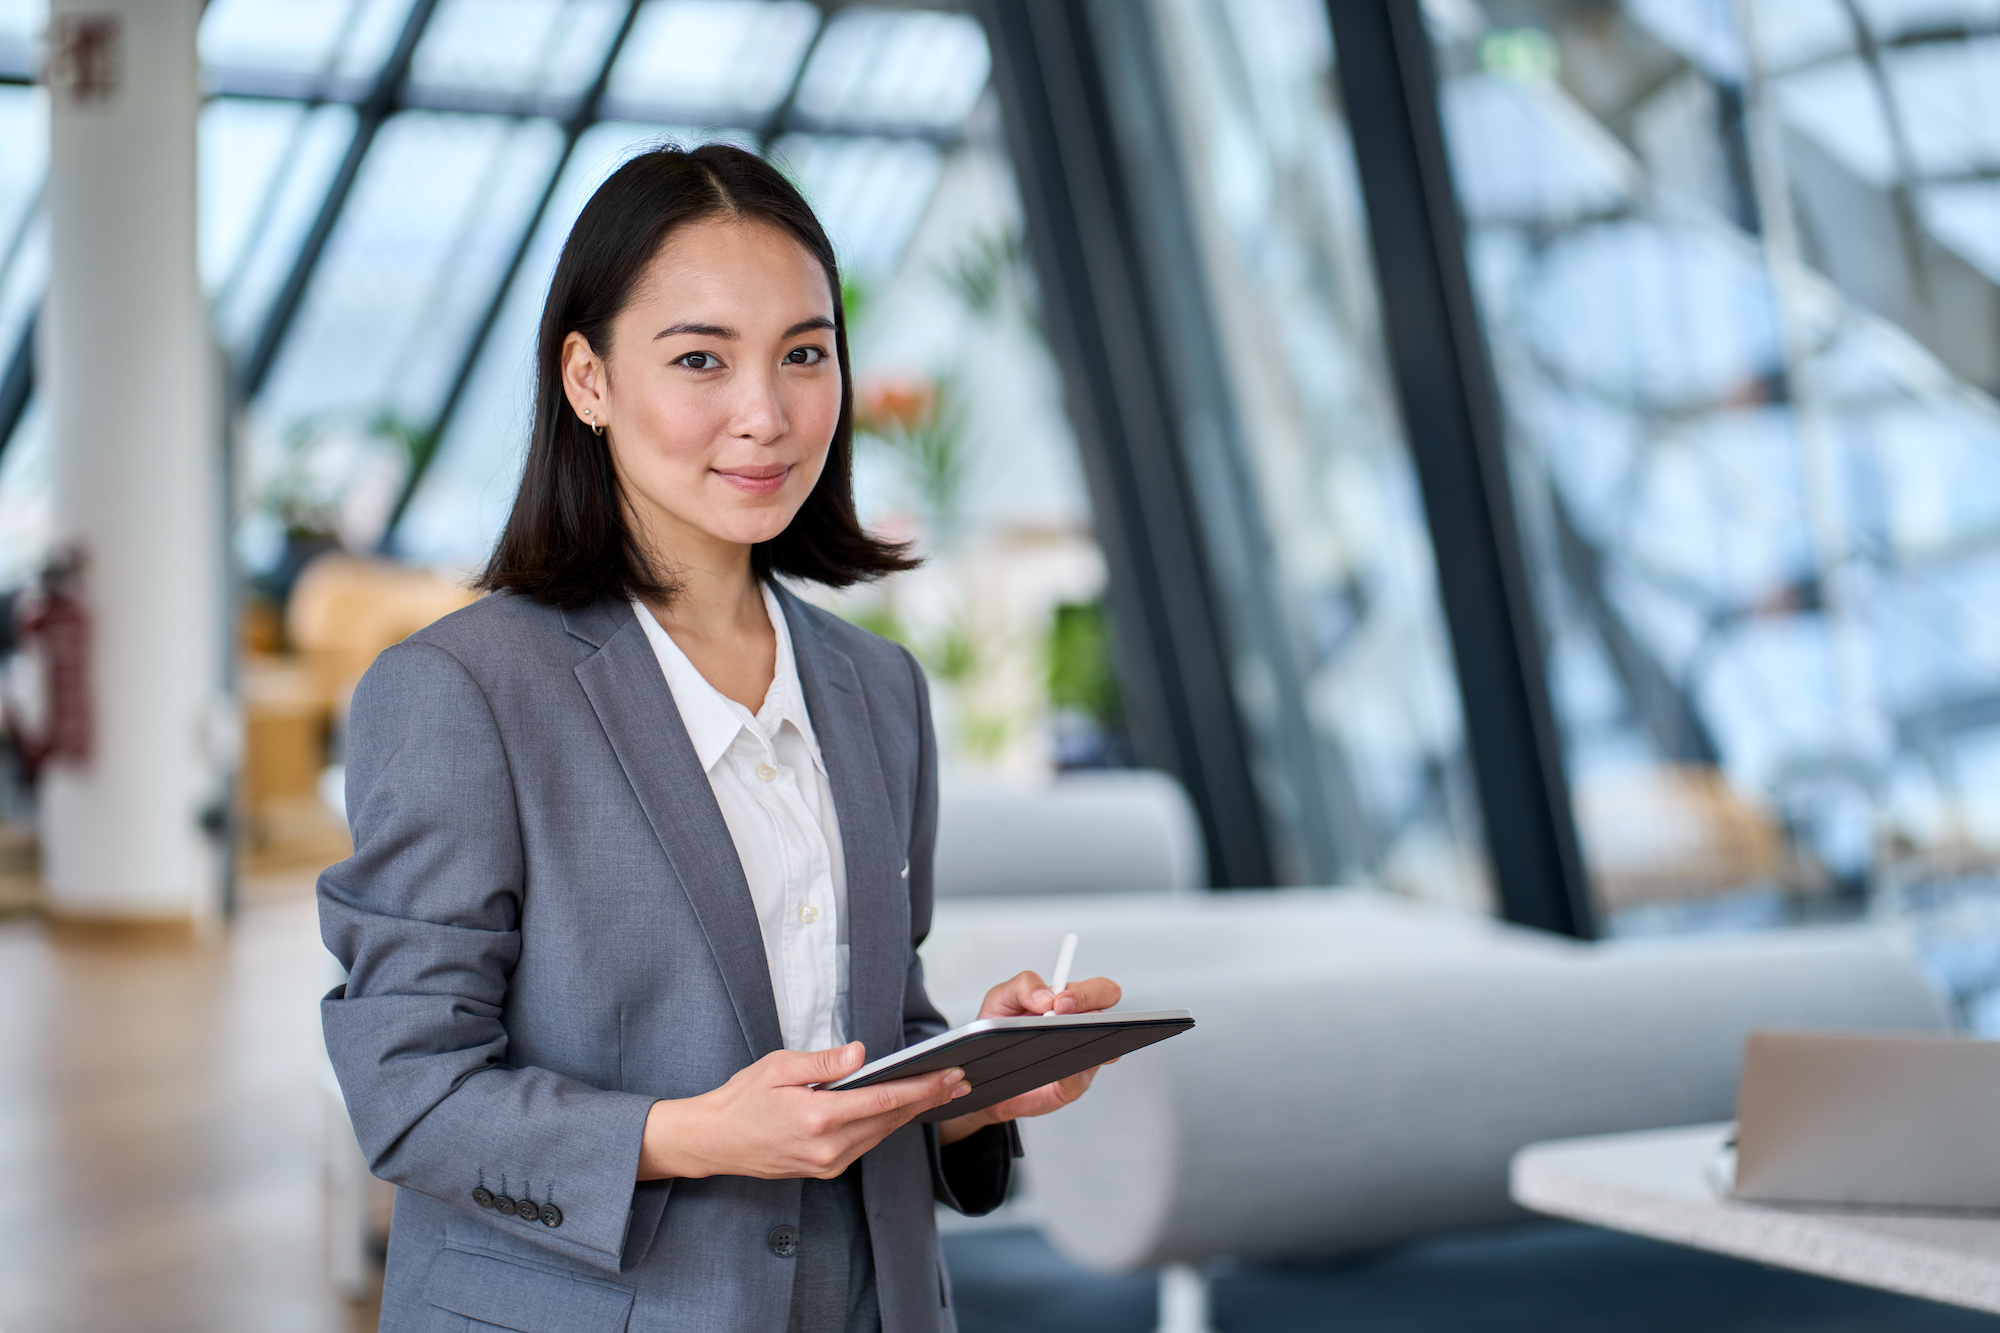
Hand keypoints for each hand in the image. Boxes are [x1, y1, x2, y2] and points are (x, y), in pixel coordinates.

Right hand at [638, 1041, 971, 1179]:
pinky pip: (865, 1144)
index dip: (922, 1087)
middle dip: (927, 1099)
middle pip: (890, 1119)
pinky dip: (885, 1124)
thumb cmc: (742, 1098)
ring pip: (881, 1134)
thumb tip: (861, 1053)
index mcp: (818, 1118)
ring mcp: (828, 1164)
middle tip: (959, 1079)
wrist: (714, 1141)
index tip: (950, 1075)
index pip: (884, 1100)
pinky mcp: (825, 1170)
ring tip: (939, 1091)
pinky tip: (899, 1108)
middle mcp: (828, 1147)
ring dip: (910, 1113)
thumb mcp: (779, 1067)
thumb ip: (824, 1062)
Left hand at [936, 970, 1122, 1145]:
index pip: (1096, 989)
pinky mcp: (1072, 1084)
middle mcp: (1080, 1026)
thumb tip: (1045, 995)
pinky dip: (1070, 1072)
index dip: (1085, 993)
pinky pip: (1080, 1078)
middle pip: (1109, 1013)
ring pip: (1102, 1045)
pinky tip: (1056, 1066)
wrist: (987, 1075)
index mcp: (1068, 1002)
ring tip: (1056, 1037)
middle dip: (1089, 1004)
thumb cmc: (1000, 1035)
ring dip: (1084, 1037)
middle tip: (1059, 1011)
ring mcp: (1081, 1055)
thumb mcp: (1001, 999)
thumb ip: (1022, 985)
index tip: (1058, 1001)